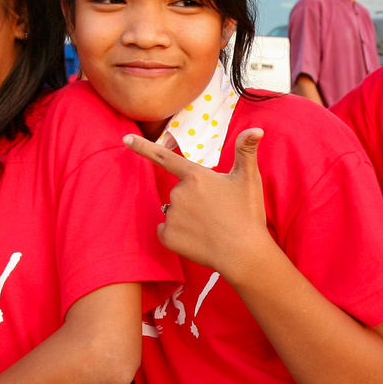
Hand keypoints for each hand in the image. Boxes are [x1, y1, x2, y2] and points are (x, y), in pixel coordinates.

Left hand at [124, 128, 272, 277]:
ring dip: (187, 217)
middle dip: (193, 200)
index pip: (164, 157)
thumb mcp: (249, 179)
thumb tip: (257, 129)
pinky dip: (179, 235)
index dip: (143, 146)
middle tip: (217, 212)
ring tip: (210, 227)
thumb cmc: (247, 214)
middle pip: (179, 192)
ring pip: (174, 212)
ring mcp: (171, 216)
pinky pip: (166, 231)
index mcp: (195, 176)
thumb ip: (246, 151)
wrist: (244, 254)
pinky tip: (197, 239)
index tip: (125, 138)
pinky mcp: (167, 237)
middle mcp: (178, 193)